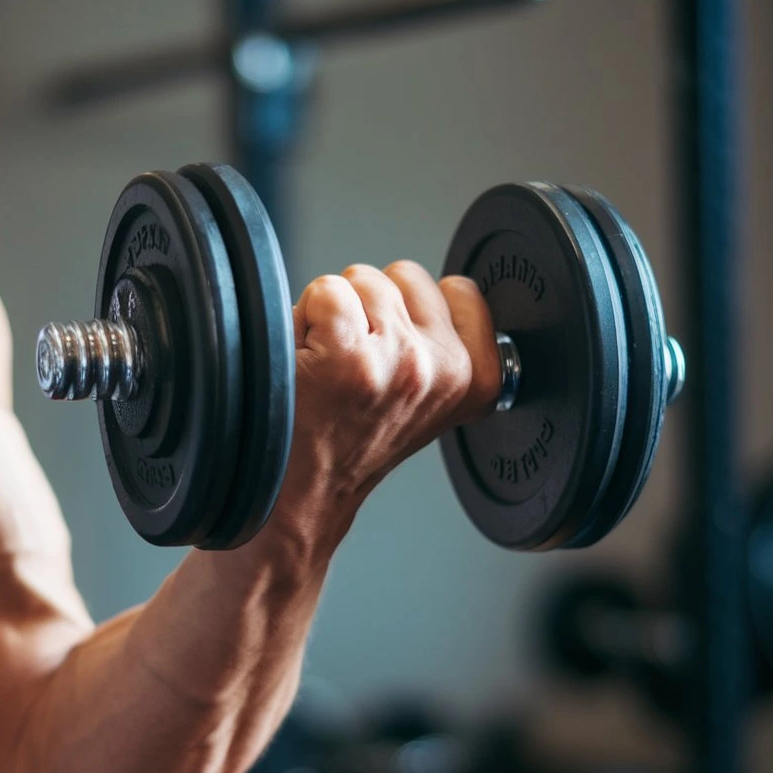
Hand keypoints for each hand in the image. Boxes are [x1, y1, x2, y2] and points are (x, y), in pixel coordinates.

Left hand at [271, 263, 502, 547]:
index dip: (409, 309)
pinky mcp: (347, 357)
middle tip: (352, 367)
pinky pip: (325, 291)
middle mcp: (441, 370)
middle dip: (371, 307)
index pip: (460, 290)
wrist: (299, 495)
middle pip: (405, 277)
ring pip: (361, 280)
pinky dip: (302, 319)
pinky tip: (306, 365)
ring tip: (327, 368)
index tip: (390, 356)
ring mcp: (396, 362)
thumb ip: (439, 346)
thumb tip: (438, 292)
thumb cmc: (347, 445)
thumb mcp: (423, 400)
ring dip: (333, 314)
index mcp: (473, 381)